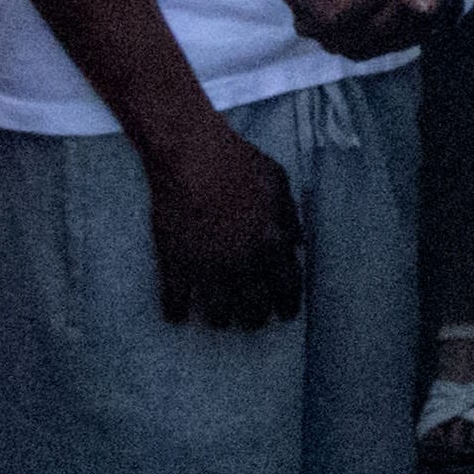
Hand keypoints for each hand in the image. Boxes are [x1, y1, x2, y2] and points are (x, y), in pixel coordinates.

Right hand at [140, 115, 309, 333]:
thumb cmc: (238, 162)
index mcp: (272, 244)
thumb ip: (290, 217)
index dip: (287, 305)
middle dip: (255, 317)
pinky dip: (176, 312)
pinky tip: (177, 314)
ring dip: (220, 319)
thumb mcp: (278, 183)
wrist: (191, 155)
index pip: (287, 289)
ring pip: (218, 314)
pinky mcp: (175, 265)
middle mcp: (243, 264)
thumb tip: (297, 245)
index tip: (285, 313)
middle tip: (251, 318)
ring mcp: (208, 267)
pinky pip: (175, 303)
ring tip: (219, 318)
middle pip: (254, 308)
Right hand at [283, 0, 438, 62]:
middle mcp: (311, 24)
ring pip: (383, 41)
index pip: (333, 14)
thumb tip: (426, 7)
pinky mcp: (361, 47)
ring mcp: (335, 40)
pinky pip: (397, 45)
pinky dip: (420, 21)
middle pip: (362, 32)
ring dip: (416, 11)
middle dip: (400, 2)